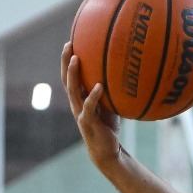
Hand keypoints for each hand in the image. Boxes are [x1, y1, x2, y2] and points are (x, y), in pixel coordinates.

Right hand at [62, 42, 123, 169]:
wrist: (106, 151)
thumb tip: (127, 73)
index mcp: (79, 98)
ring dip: (73, 74)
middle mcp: (76, 103)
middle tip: (68, 44)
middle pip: (66, 79)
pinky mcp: (87, 122)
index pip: (70, 76)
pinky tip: (100, 86)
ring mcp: (80, 112)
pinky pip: (89, 107)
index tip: (71, 41)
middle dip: (65, 61)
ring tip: (75, 59)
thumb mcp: (110, 105)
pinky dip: (93, 96)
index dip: (68, 60)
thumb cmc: (108, 126)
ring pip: (72, 90)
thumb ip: (112, 91)